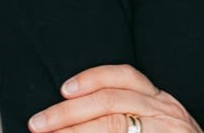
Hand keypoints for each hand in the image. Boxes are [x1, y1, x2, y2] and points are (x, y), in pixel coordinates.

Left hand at [28, 64, 203, 132]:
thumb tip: (78, 114)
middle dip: (69, 111)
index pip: (126, 77)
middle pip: (111, 100)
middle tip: (38, 123)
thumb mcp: (159, 126)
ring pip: (112, 123)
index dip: (93, 77)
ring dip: (73, 130)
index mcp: (162, 102)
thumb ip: (131, 115)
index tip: (64, 88)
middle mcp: (165, 112)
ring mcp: (164, 130)